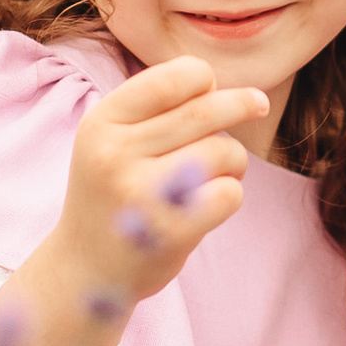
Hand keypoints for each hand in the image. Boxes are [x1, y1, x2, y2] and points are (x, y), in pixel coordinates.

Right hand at [57, 57, 263, 305]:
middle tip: (259, 103)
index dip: (201, 77)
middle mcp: (115, 154)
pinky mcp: (170, 231)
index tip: (212, 87)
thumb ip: (155, 110)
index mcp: (101, 124)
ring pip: (222, 150)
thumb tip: (222, 86)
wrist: (86, 268)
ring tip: (216, 174)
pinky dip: (230, 194)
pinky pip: (229, 193)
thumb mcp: (111, 141)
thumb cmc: (113, 193)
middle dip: (241, 103)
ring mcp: (142, 194)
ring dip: (233, 159)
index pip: (169, 79)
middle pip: (204, 111)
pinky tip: (209, 203)